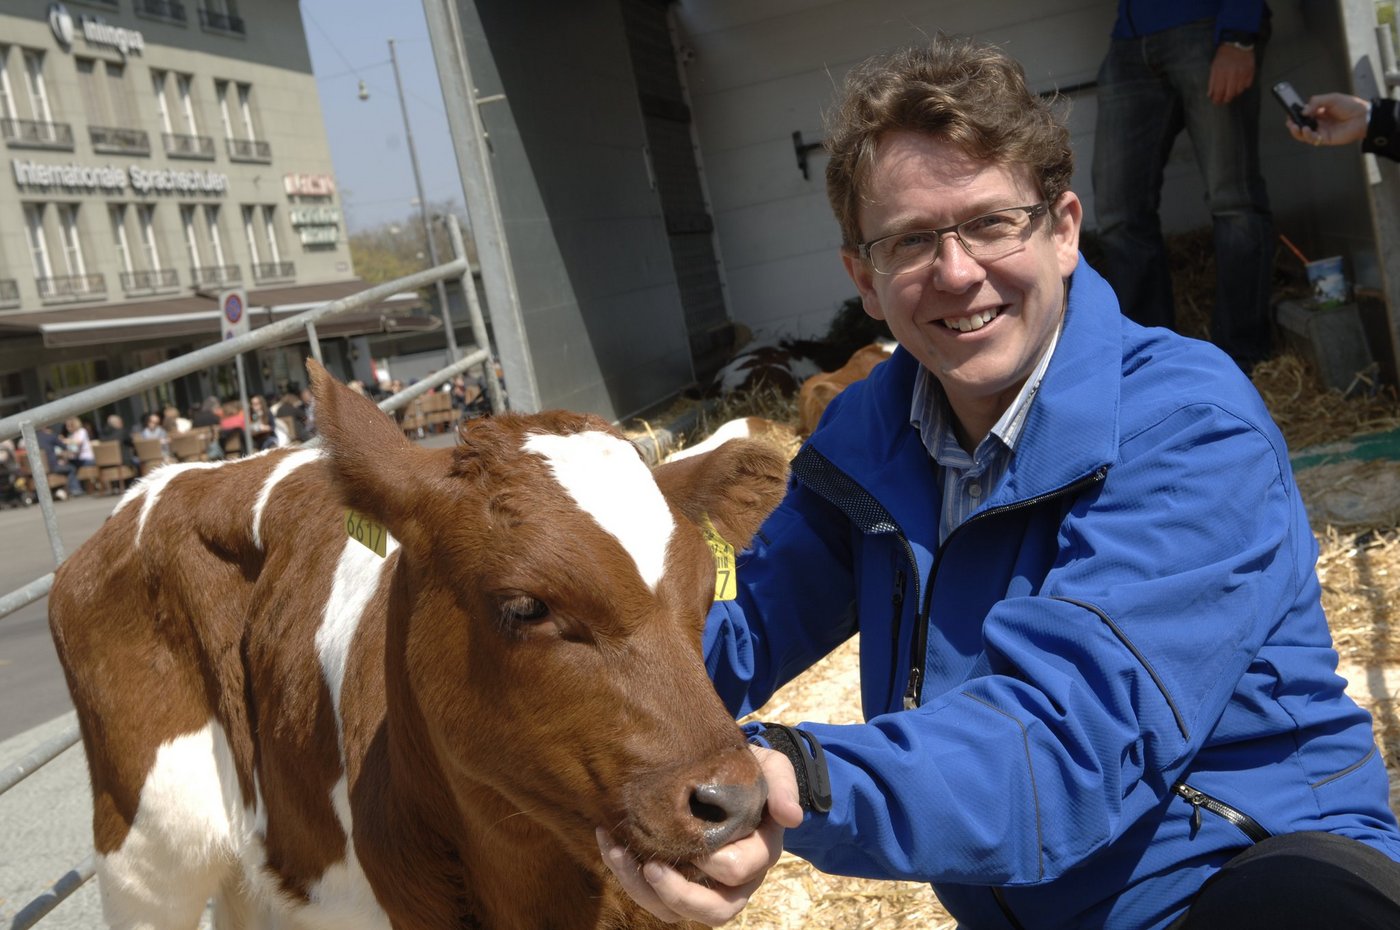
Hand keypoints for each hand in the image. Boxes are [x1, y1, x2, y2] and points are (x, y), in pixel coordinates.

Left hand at [598, 746, 803, 924]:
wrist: (727, 770)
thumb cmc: (750, 771)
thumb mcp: (771, 769)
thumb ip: (783, 786)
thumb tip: (791, 817)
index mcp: (759, 854)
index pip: (738, 870)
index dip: (713, 860)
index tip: (690, 832)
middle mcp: (735, 881)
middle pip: (713, 911)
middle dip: (678, 894)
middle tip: (652, 867)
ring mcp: (704, 885)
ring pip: (676, 911)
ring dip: (643, 890)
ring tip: (619, 854)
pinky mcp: (676, 878)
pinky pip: (652, 894)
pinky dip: (627, 874)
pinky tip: (609, 842)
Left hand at [1208, 44, 1255, 104]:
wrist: (1237, 43)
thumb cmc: (1223, 56)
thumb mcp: (1214, 67)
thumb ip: (1212, 81)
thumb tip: (1210, 94)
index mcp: (1221, 73)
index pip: (1219, 91)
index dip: (1217, 99)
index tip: (1216, 102)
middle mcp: (1232, 74)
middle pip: (1230, 94)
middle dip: (1225, 100)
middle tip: (1223, 101)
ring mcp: (1243, 73)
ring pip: (1239, 91)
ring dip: (1234, 93)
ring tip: (1231, 91)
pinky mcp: (1251, 71)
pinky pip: (1247, 85)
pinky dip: (1243, 87)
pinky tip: (1239, 84)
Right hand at [1288, 92, 1368, 147]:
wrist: (1363, 116)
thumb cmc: (1351, 106)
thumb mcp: (1332, 98)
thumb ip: (1316, 102)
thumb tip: (1303, 111)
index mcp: (1319, 112)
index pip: (1303, 114)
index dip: (1295, 114)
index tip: (1290, 112)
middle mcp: (1319, 122)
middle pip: (1300, 125)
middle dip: (1293, 124)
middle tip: (1290, 121)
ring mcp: (1321, 131)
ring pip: (1303, 135)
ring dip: (1297, 131)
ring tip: (1296, 126)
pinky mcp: (1325, 139)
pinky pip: (1312, 140)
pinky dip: (1308, 136)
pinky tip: (1307, 130)